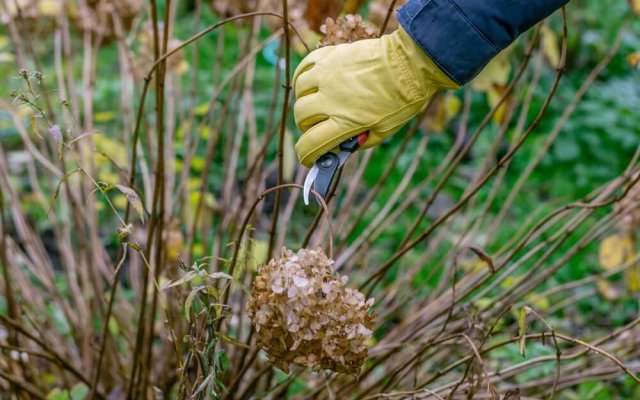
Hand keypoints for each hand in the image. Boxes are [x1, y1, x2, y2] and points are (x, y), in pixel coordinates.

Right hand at [292, 26, 458, 167]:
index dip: (306, 155)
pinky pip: (304, 68)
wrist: (411, 63)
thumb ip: (359, 142)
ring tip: (316, 102)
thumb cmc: (402, 100)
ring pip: (299, 92)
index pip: (311, 144)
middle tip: (317, 126)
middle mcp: (331, 99)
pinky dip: (302, 77)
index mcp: (346, 122)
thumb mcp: (383, 131)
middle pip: (300, 117)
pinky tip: (310, 83)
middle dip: (306, 126)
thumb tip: (339, 146)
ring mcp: (328, 75)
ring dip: (304, 101)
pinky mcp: (330, 57)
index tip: (309, 157)